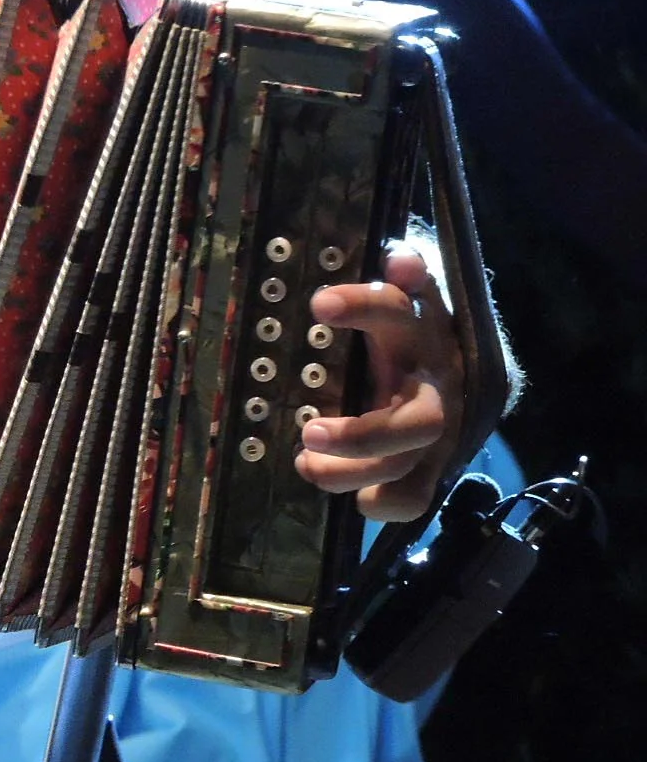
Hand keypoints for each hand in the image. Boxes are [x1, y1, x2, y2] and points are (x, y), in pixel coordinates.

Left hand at [296, 242, 463, 520]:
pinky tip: (360, 502)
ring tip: (306, 464)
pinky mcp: (432, 462)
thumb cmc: (402, 325)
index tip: (319, 305)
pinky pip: (416, 495)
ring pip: (409, 461)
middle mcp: (435, 383)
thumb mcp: (402, 293)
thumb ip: (401, 273)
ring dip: (357, 470)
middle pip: (416, 420)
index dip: (363, 306)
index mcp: (420, 330)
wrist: (455, 364)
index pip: (395, 311)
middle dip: (364, 435)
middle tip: (310, 434)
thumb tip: (398, 258)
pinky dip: (388, 503)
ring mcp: (437, 428)